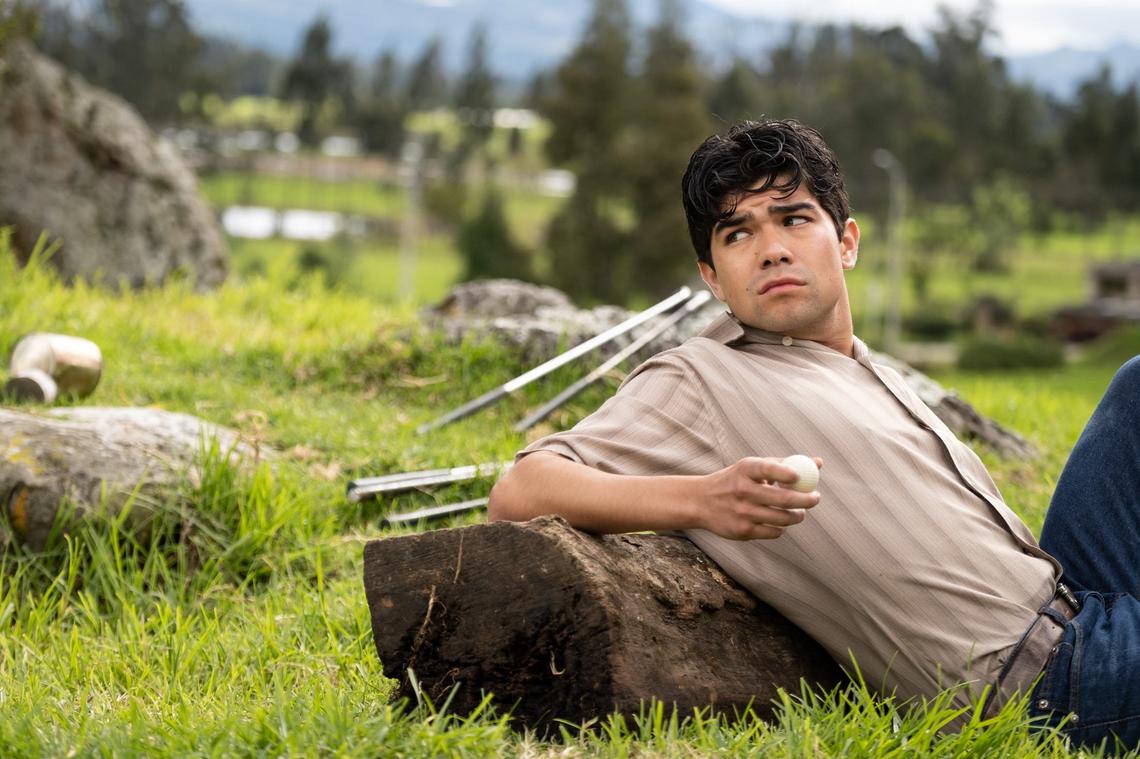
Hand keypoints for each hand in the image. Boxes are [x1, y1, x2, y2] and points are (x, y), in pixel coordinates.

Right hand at [696, 456, 821, 539]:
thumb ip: (784, 464)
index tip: (802, 477)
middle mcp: (743, 490)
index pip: (769, 468)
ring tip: (799, 513)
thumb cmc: (735, 481)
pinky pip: (774, 532)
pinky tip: (778, 522)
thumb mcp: (751, 467)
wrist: (701, 502)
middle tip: (815, 498)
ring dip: (797, 516)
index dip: (788, 473)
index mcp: (745, 470)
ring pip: (783, 519)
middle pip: (784, 498)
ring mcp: (742, 512)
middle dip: (807, 500)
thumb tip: (818, 462)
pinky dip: (781, 528)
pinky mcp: (742, 531)